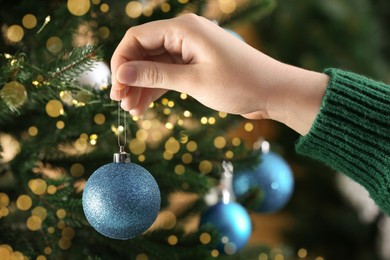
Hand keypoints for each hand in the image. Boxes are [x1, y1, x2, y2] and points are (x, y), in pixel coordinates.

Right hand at [110, 14, 327, 134]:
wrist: (272, 92)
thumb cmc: (239, 83)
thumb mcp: (194, 81)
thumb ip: (156, 76)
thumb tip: (121, 74)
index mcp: (183, 29)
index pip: (137, 38)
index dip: (121, 61)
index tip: (115, 87)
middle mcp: (184, 35)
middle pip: (144, 52)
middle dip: (130, 77)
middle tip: (122, 103)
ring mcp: (190, 50)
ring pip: (155, 66)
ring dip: (142, 86)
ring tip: (132, 110)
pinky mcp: (195, 64)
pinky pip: (168, 74)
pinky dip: (157, 89)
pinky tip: (144, 106)